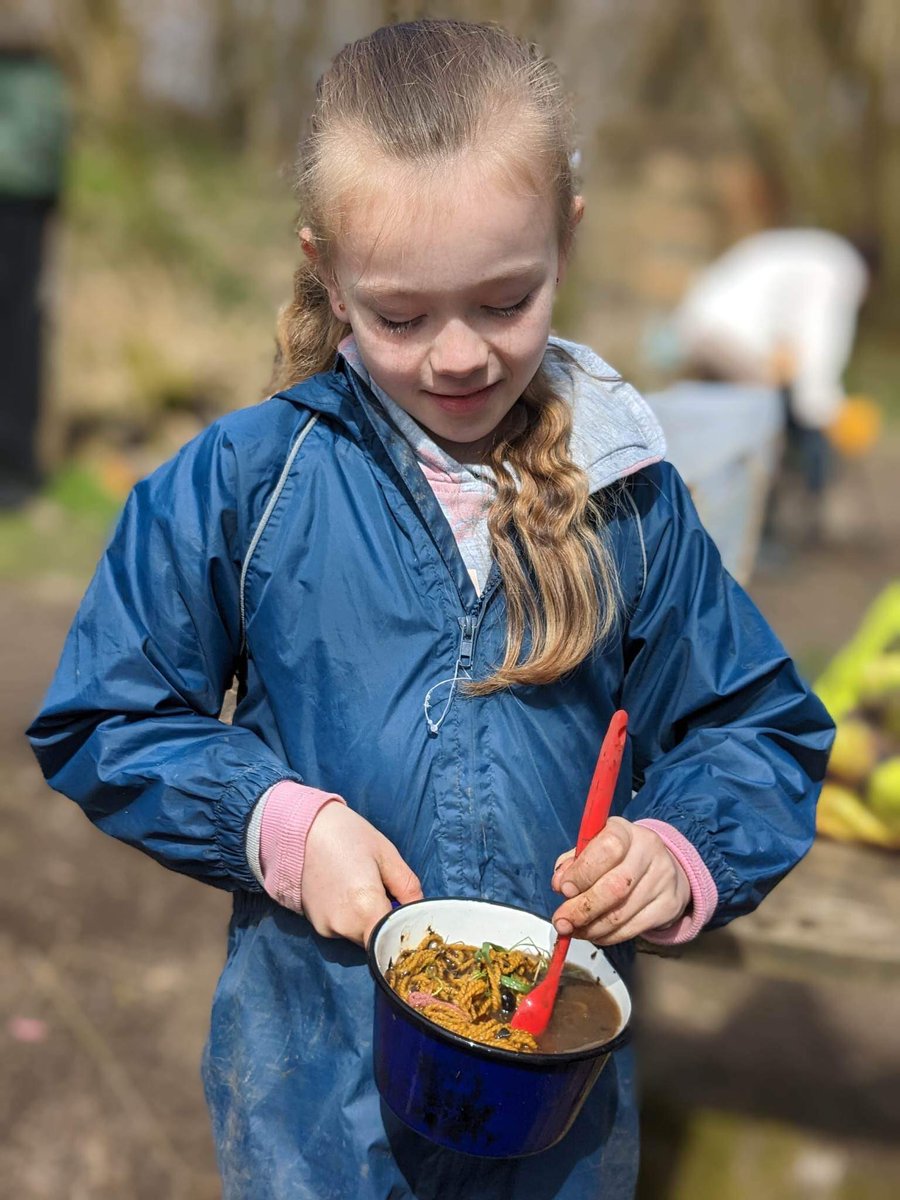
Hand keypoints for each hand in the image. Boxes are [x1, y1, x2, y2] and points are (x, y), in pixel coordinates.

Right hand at [301, 804, 423, 946]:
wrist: (297, 829)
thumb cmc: (346, 835)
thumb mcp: (386, 854)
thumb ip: (408, 887)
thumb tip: (420, 910)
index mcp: (366, 908)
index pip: (395, 941)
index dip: (407, 933)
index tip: (413, 919)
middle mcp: (344, 926)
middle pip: (379, 939)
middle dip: (388, 923)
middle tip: (390, 894)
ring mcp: (327, 928)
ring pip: (361, 936)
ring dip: (370, 920)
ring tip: (364, 886)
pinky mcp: (316, 925)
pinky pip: (344, 929)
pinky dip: (352, 917)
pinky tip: (346, 890)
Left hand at [550, 817, 689, 944]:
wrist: (661, 867)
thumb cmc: (616, 858)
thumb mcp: (592, 849)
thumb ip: (572, 863)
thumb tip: (559, 884)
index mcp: (625, 831)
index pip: (608, 847)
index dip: (583, 871)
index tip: (563, 889)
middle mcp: (649, 850)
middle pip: (615, 886)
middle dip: (582, 908)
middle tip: (562, 921)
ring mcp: (663, 879)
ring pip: (621, 913)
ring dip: (591, 927)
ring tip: (573, 930)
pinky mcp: (669, 905)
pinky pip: (632, 929)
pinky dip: (607, 936)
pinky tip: (593, 934)